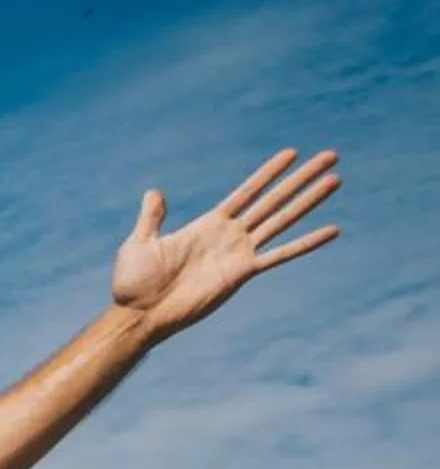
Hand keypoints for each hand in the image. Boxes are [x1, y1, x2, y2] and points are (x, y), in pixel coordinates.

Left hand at [112, 147, 340, 341]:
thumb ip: (152, 217)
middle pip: (274, 199)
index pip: (247, 192)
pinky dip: (305, 243)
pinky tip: (332, 230)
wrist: (138, 314)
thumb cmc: (134, 283)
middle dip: (301, 178)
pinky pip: (279, 255)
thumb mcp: (140, 242)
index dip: (269, 173)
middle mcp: (230, 236)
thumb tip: (154, 192)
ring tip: (335, 179)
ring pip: (282, 220)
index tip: (292, 153)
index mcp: (209, 225)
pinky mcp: (242, 273)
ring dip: (309, 200)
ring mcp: (239, 253)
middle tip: (330, 156)